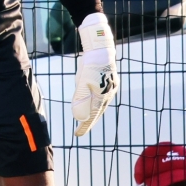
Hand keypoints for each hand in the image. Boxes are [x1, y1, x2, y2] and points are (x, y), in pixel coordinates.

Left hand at [72, 12, 117, 136]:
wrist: (100, 50)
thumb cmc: (91, 66)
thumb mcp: (83, 83)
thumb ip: (81, 100)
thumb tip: (79, 118)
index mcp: (102, 97)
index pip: (92, 116)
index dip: (84, 126)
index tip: (77, 135)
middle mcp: (107, 94)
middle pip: (97, 112)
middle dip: (88, 122)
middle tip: (80, 131)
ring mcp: (108, 88)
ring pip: (99, 105)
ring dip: (92, 114)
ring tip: (84, 122)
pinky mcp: (106, 83)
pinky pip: (98, 98)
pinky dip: (93, 104)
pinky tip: (89, 106)